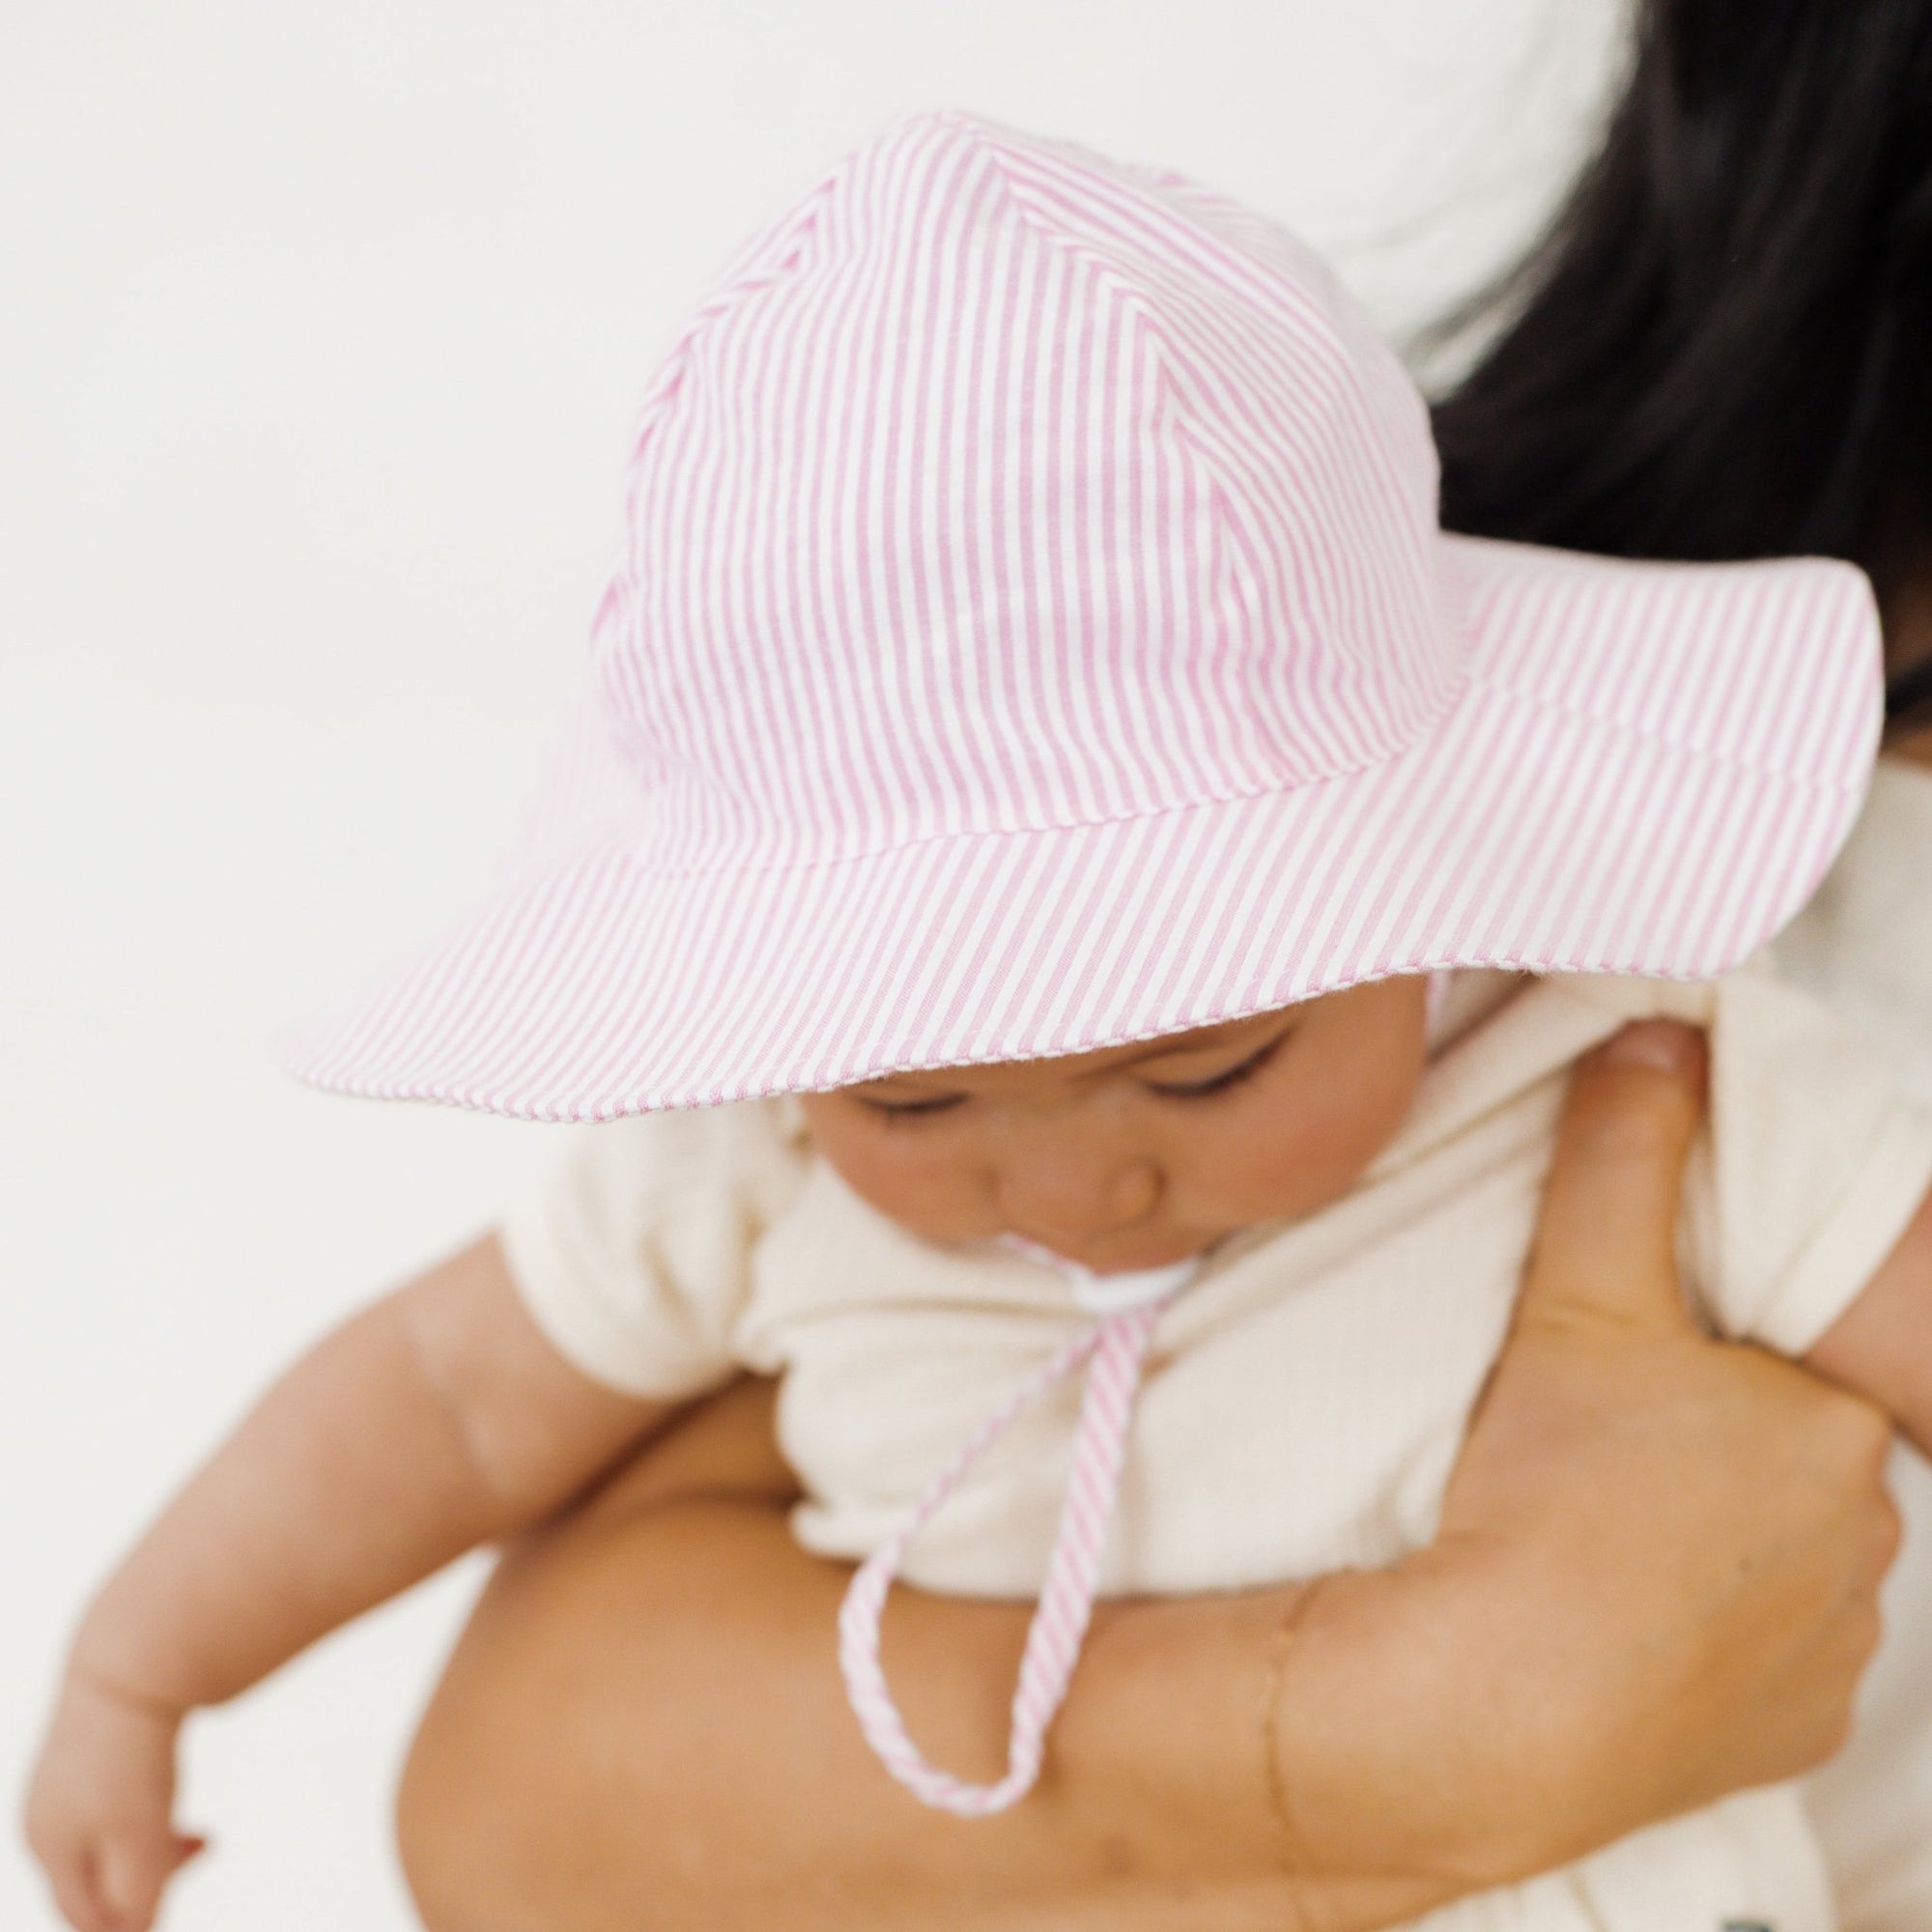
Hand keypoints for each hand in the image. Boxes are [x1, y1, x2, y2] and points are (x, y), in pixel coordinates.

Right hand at [25, 1669, 205, 1931]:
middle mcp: (42, 1818)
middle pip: (95, 1877)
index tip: (183, 1878)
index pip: (84, 1916)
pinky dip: (147, 1804)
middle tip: (205, 1844)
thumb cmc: (133, 1755)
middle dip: (147, 1875)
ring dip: (151, 1840)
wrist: (129, 1662)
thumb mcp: (139, 1839)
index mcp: (48, 1848)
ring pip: (106, 1836)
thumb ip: (136, 1897)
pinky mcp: (83, 1746)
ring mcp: (58, 1781)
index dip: (129, 1923)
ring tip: (196, 1823)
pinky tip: (169, 1782)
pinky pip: (113, 1797)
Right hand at [1273, 1021, 1900, 1905]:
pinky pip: (1760, 1667)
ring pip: (1779, 1564)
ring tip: (1593, 1540)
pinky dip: (1704, 1643)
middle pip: (1784, 1465)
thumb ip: (1622, 1159)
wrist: (1502, 1700)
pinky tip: (1620, 1623)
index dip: (1701, 1370)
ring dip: (1708, 1545)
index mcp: (1832, 1431)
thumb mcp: (1577, 1298)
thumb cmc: (1549, 1494)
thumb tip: (1658, 1035)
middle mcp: (1865, 1547)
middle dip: (1709, 1452)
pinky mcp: (1789, 1742)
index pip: (1784, 1374)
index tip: (1622, 1389)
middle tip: (1593, 1455)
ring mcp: (1831, 1655)